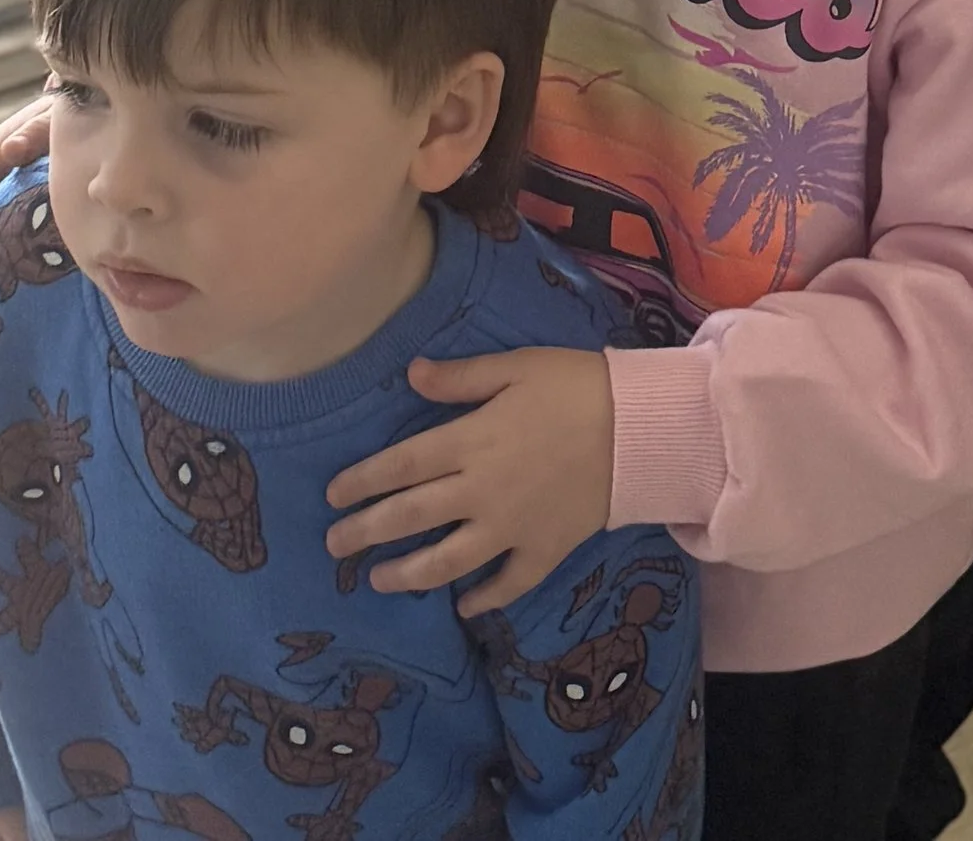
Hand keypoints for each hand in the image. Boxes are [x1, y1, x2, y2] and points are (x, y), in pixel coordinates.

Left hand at [325, 347, 613, 612]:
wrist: (640, 428)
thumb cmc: (576, 385)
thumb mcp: (517, 366)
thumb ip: (461, 377)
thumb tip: (410, 373)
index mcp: (470, 442)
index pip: (399, 466)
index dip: (361, 482)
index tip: (332, 495)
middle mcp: (480, 492)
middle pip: (410, 518)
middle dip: (365, 532)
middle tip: (334, 545)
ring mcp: (509, 528)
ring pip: (446, 561)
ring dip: (407, 573)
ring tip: (379, 579)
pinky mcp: (542, 551)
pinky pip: (506, 584)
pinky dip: (482, 600)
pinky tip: (463, 607)